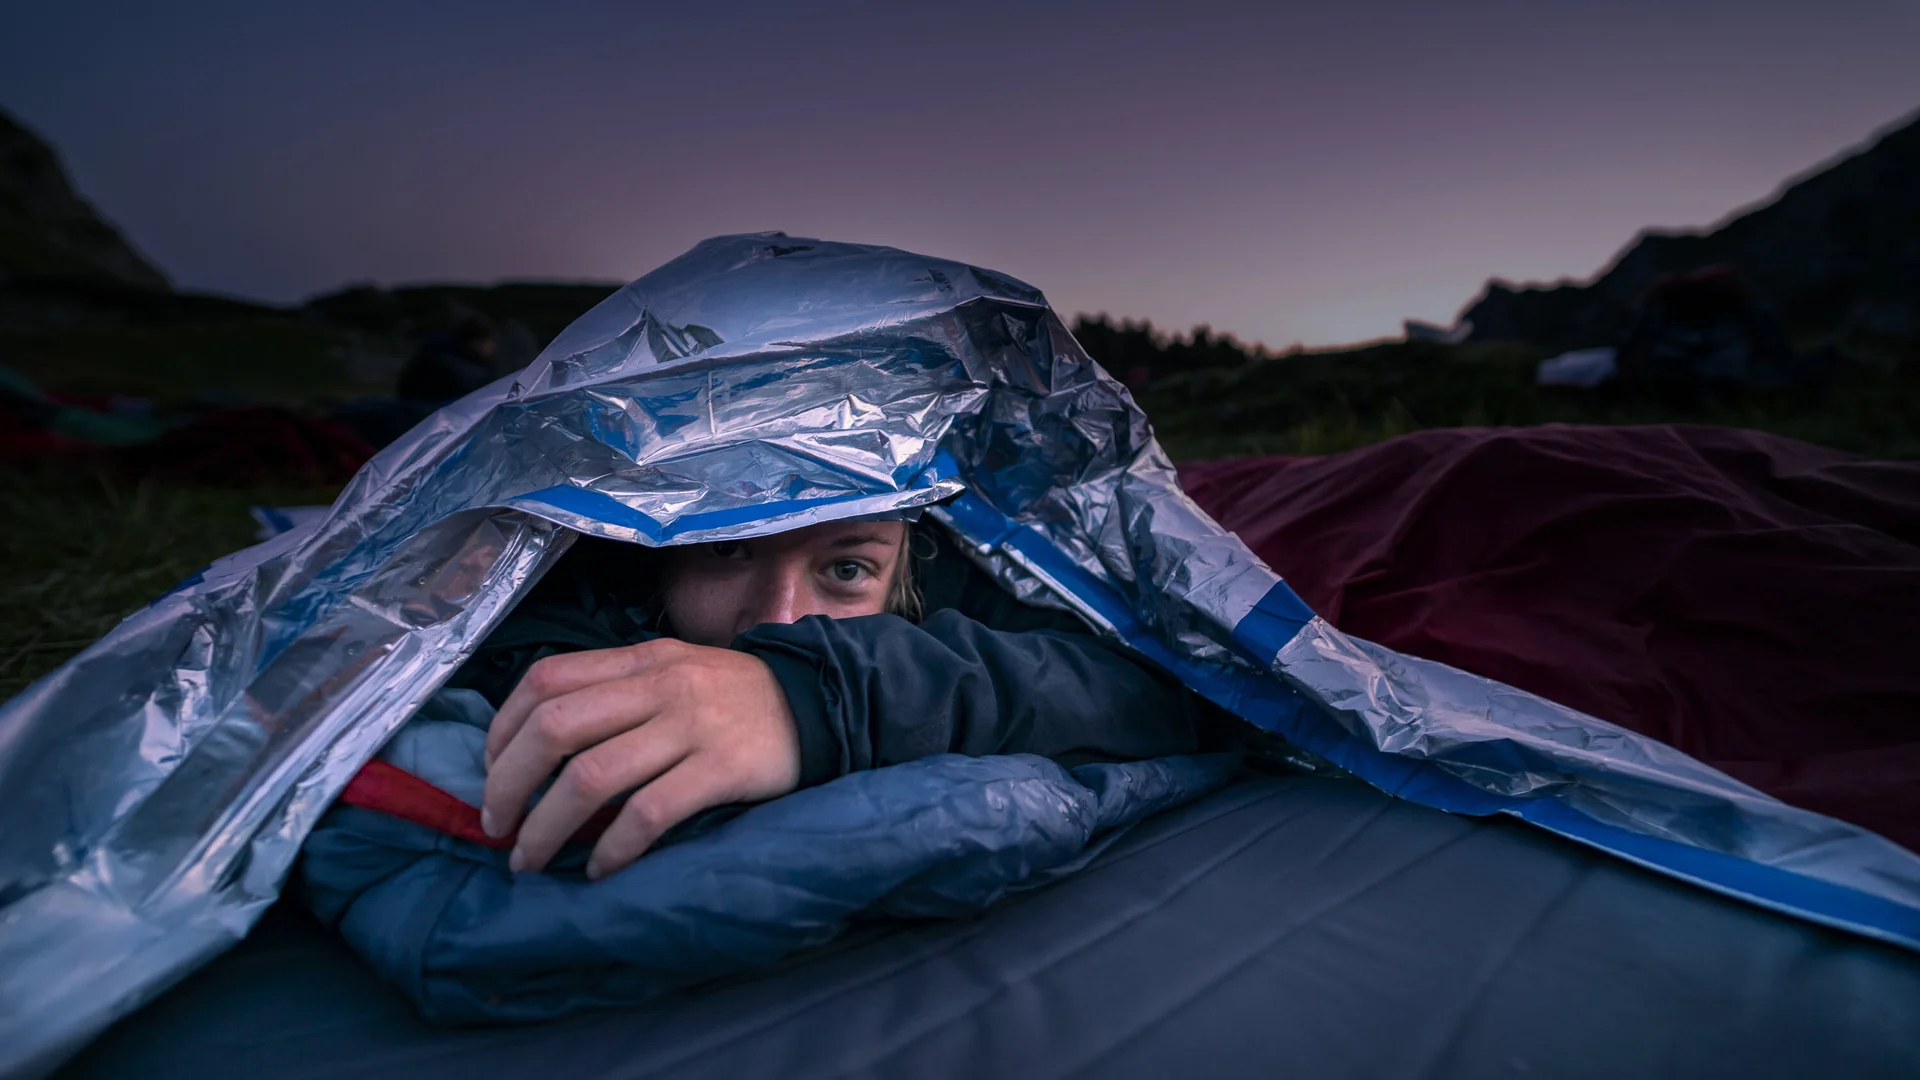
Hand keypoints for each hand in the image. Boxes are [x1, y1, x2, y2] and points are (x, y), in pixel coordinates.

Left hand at [480, 638, 801, 878]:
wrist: (819, 704)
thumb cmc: (730, 698)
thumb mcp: (671, 672)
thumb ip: (613, 693)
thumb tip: (535, 746)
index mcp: (639, 660)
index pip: (546, 682)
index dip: (502, 731)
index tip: (491, 775)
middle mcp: (659, 687)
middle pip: (555, 730)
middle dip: (509, 785)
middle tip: (496, 827)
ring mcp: (691, 727)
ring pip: (592, 778)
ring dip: (546, 828)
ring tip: (530, 860)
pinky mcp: (721, 769)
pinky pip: (649, 812)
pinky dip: (613, 848)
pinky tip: (601, 869)